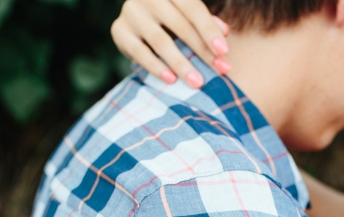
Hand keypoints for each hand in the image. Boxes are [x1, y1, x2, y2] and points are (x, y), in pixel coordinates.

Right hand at [111, 0, 231, 87]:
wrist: (137, 19)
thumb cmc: (171, 18)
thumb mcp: (189, 16)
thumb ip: (206, 22)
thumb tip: (225, 33)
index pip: (193, 7)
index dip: (209, 30)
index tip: (224, 52)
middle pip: (179, 25)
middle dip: (201, 50)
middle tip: (219, 70)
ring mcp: (131, 12)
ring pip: (160, 40)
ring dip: (181, 63)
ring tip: (197, 82)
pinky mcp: (119, 30)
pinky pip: (139, 52)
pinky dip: (156, 67)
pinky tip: (171, 80)